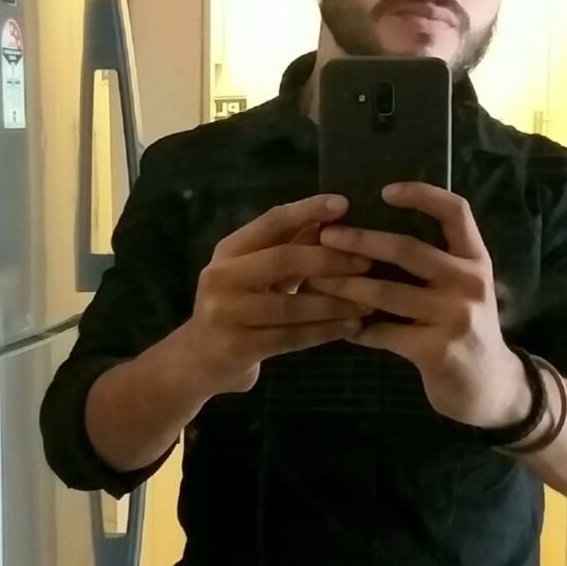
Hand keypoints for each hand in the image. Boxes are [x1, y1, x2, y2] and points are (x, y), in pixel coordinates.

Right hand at [182, 194, 373, 395]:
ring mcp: (226, 313)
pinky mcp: (237, 347)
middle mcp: (222, 276)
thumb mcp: (257, 273)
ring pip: (290, 305)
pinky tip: (352, 327)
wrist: (197, 361)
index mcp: (229, 250)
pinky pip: (291, 337)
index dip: (307, 211)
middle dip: (328, 259)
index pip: (271, 222)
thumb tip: (332, 219)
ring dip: (334, 303)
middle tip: (366, 261)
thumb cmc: (238, 308)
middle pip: (282, 260)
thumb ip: (290, 248)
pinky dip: (325, 331)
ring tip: (368, 302)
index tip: (344, 204)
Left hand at [304, 183, 529, 428]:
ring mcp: (456, 316)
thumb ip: (433, 263)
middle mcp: (470, 281)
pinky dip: (357, 329)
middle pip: (409, 249)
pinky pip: (384, 333)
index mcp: (475, 259)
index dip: (422, 194)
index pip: (456, 211)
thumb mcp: (461, 288)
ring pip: (387, 293)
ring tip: (313, 281)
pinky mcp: (437, 350)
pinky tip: (336, 326)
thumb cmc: (465, 328)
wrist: (492, 387)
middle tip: (325, 236)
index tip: (384, 191)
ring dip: (345, 286)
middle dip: (361, 240)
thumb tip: (370, 235)